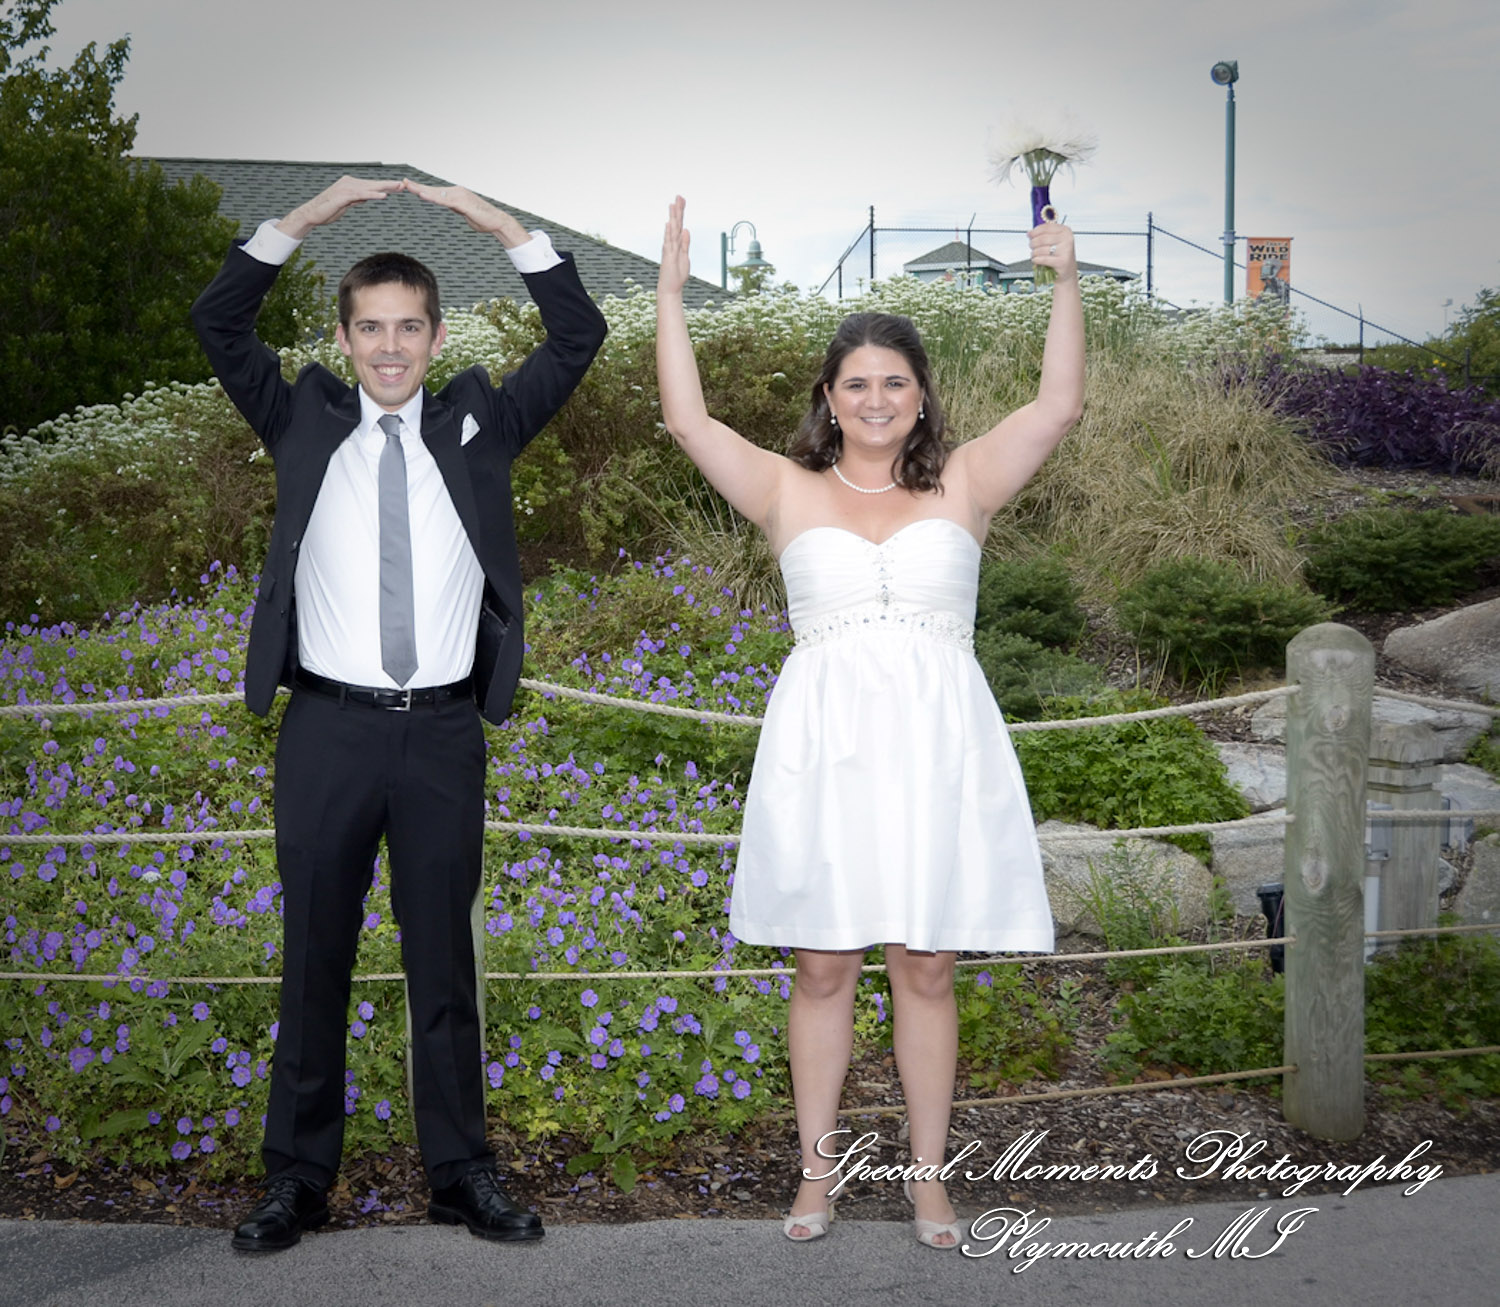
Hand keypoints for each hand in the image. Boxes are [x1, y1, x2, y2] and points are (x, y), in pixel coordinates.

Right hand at [276, 175, 402, 239]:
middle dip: (389, 185)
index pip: (372, 185)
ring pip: (369, 187)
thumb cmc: (328, 210)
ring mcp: (346, 188)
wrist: (312, 214)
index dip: (386, 186)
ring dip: (385, 188)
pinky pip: (361, 195)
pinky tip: (384, 196)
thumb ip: (357, 199)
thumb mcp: (347, 204)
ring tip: (398, 188)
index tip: (399, 187)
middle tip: (404, 185)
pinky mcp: (343, 196)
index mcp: (351, 185)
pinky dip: (373, 195)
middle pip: (373, 184)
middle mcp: (349, 183)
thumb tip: (366, 197)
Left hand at [401, 179, 529, 247]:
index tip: (409, 186)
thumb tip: (450, 206)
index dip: (422, 188)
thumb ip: (456, 208)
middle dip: (417, 186)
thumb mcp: (465, 212)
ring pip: (437, 194)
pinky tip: (423, 195)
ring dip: (422, 190)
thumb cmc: (483, 220)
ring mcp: (460, 196)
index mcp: (456, 194)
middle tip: (402, 182)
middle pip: (434, 190)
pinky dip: (433, 198)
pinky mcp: (463, 203)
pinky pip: (444, 201)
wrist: (497, 222)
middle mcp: (457, 191)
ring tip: (409, 187)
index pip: (436, 191)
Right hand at [658, 196, 690, 297]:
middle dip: (677, 210)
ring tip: (673, 205)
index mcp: (677, 243)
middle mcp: (671, 243)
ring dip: (673, 218)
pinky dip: (669, 233)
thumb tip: (686, 230)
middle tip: (679, 196)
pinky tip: (669, 223)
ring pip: (672, 230)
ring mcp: (669, 249)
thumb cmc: (677, 274)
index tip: (682, 200)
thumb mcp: (685, 256)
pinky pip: (669, 242)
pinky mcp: (669, 256)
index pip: (679, 224)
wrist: (670, 288)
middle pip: (675, 224)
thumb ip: (685, 243)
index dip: (681, 213)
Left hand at [1029, 221, 1077, 283]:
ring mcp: (1065, 250)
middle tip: (1031, 247)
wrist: (1067, 271)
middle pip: (1042, 238)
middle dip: (1033, 243)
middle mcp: (1067, 239)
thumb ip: (1044, 235)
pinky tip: (1036, 260)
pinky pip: (1043, 259)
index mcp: (1065, 231)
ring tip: (1034, 255)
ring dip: (1034, 253)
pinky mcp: (1061, 261)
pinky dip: (1036, 260)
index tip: (1029, 235)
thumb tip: (1029, 233)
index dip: (1035, 231)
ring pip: (1041, 249)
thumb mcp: (1054, 241)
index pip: (1046, 227)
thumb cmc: (1059, 255)